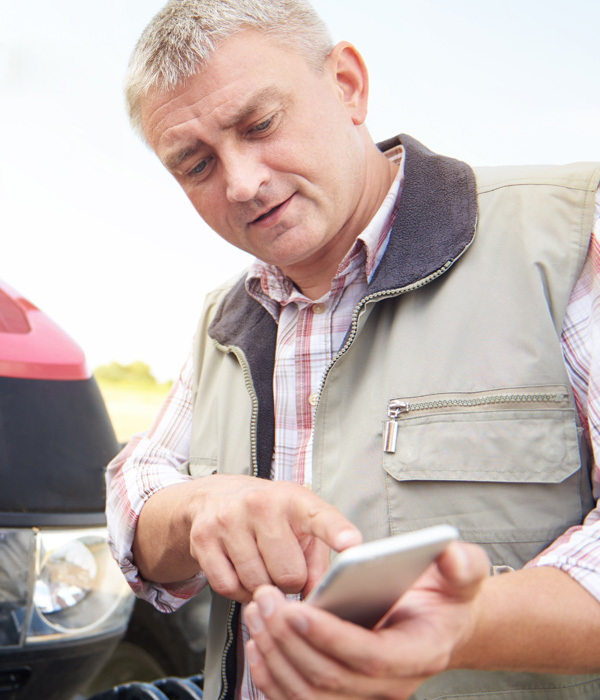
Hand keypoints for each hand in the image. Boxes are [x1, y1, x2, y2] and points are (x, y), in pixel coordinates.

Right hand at [184, 475, 361, 602]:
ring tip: (261, 566)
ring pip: (257, 584)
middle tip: (282, 565)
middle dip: (289, 581)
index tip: (352, 544)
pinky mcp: (204, 538)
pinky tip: (241, 572)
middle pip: (289, 574)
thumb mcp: (301, 526)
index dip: (337, 533)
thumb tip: (319, 599)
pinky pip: (229, 588)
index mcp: (295, 500)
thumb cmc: (270, 516)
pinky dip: (239, 592)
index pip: (321, 517)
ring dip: (263, 588)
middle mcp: (261, 504)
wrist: (216, 497)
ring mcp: (229, 519)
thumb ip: (317, 562)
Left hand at [243, 542, 489, 698]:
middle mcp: (389, 685)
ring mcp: (363, 695)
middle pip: (329, 678)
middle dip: (289, 640)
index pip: (369, 656)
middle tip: (265, 600)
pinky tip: (257, 643)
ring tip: (258, 612)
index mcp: (417, 654)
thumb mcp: (463, 575)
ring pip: (307, 694)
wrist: (440, 625)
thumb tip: (451, 553)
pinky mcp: (341, 694)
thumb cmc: (446, 600)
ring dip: (274, 655)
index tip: (298, 611)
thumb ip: (462, 564)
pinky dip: (272, 677)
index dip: (332, 637)